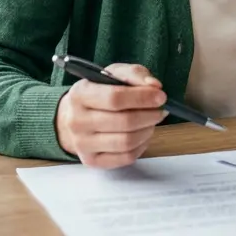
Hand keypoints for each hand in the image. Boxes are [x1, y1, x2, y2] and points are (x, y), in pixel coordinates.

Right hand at [54, 63, 168, 168]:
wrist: (74, 117)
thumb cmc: (100, 93)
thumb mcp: (114, 74)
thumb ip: (135, 75)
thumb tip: (154, 86)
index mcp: (80, 94)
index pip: (115, 98)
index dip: (142, 97)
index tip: (160, 96)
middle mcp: (76, 121)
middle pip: (124, 122)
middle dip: (150, 115)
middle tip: (160, 110)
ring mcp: (82, 144)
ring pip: (127, 142)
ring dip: (148, 130)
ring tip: (151, 121)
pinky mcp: (92, 161)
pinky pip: (126, 157)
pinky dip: (142, 146)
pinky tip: (143, 135)